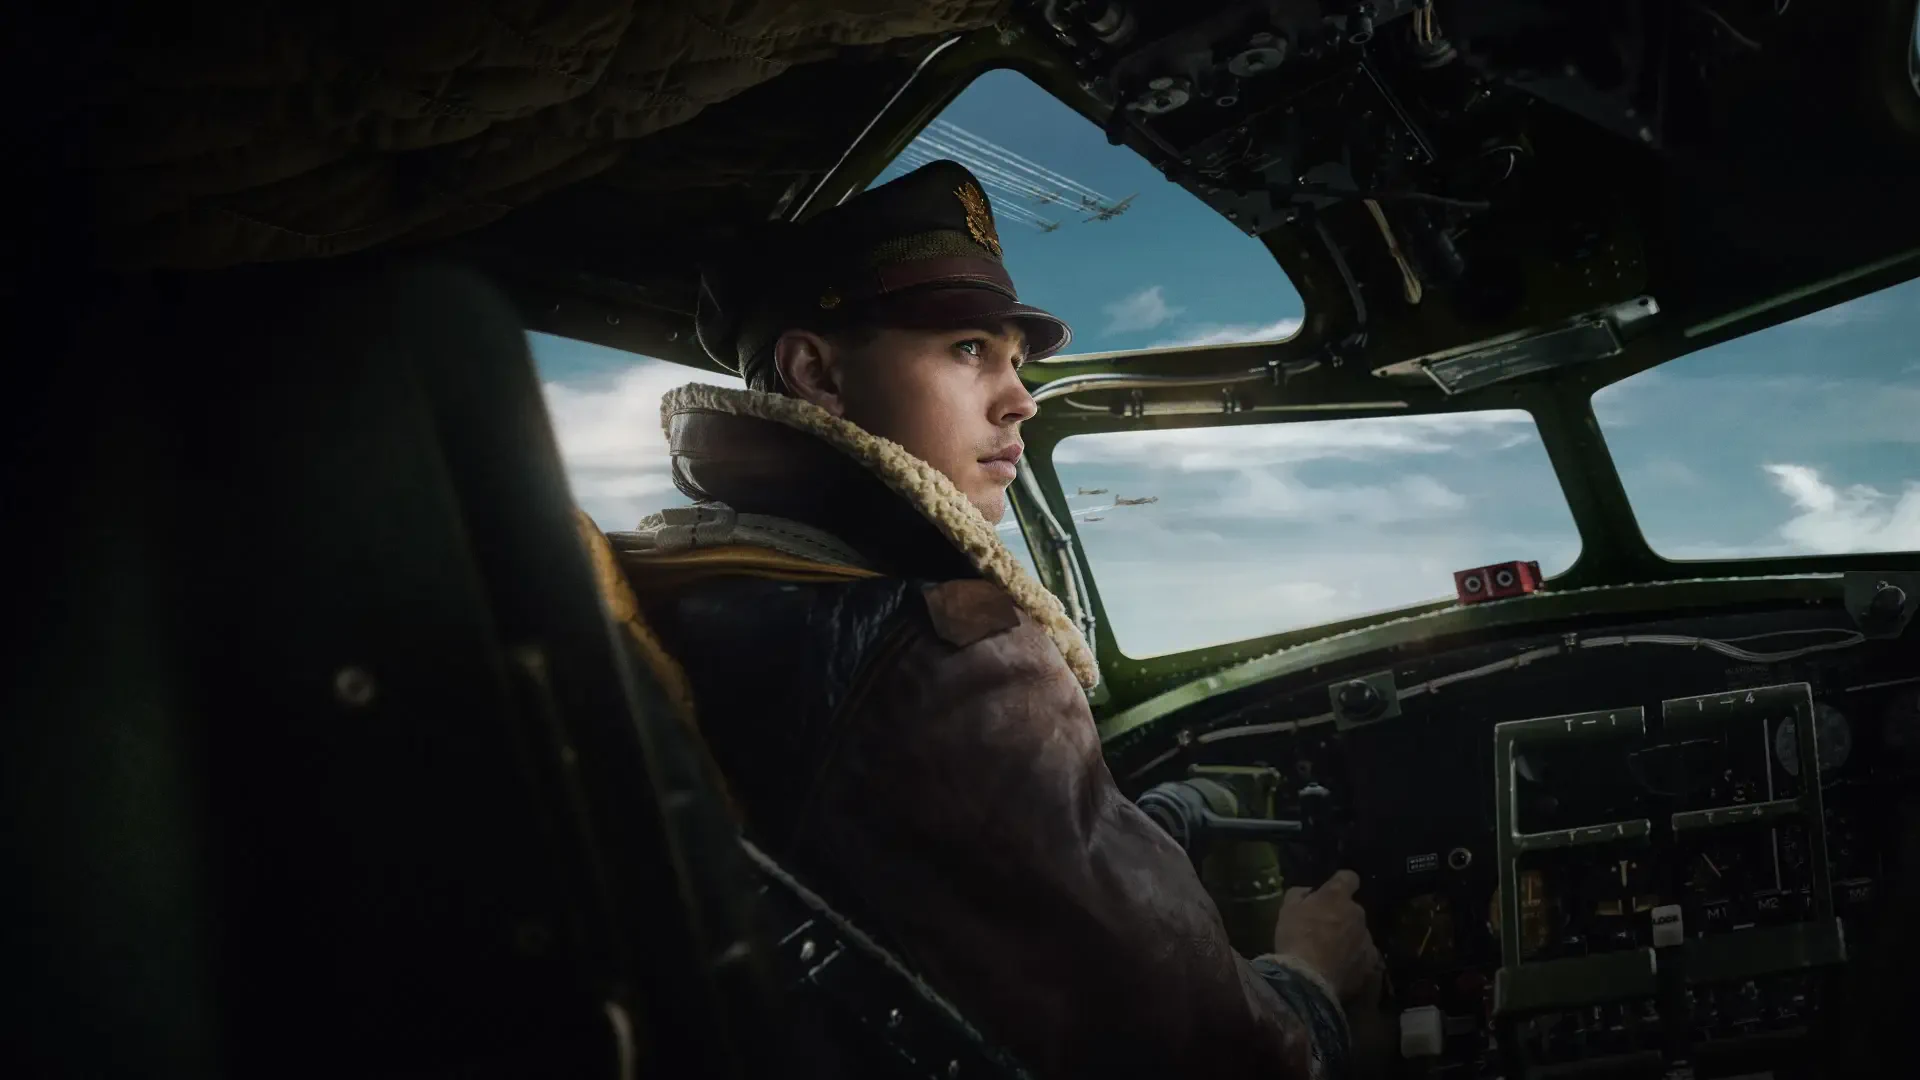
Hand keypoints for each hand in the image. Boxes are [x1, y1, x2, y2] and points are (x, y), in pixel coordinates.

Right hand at [1271, 869, 1382, 1004]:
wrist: (1308, 978)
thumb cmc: (1294, 937)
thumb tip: (1308, 891)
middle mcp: (1357, 913)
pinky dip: (1355, 960)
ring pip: (1360, 934)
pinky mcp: (1370, 962)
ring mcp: (1367, 938)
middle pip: (1353, 910)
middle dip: (1342, 917)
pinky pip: (1364, 956)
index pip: (1348, 878)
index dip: (1341, 883)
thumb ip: (1299, 894)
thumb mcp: (1287, 909)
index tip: (1332, 892)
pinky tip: (1342, 969)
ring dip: (1349, 939)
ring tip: (1332, 955)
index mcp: (1337, 895)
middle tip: (1325, 930)